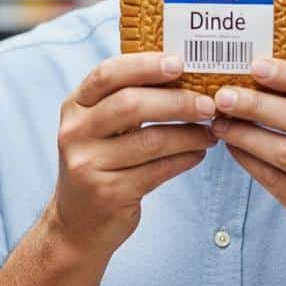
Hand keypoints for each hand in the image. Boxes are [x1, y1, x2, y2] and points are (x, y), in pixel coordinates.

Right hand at [47, 52, 217, 257]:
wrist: (78, 222)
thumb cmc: (100, 163)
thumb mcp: (99, 127)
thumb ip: (126, 99)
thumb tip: (180, 71)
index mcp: (74, 106)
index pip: (107, 75)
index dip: (144, 65)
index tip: (180, 63)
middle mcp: (75, 132)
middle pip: (131, 105)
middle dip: (176, 101)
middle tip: (209, 103)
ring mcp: (88, 164)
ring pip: (150, 141)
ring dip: (188, 134)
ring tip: (211, 131)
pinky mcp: (108, 193)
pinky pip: (157, 170)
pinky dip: (184, 159)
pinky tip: (198, 153)